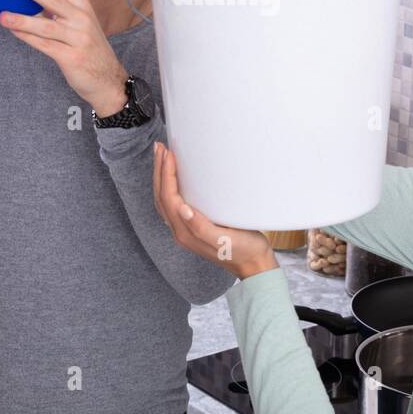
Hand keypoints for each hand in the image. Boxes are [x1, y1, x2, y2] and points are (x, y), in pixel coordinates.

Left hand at [0, 0, 129, 116]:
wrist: (108, 80)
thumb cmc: (89, 48)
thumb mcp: (79, 24)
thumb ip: (58, 10)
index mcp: (82, 6)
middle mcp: (80, 19)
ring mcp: (76, 38)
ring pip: (46, 26)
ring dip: (23, 20)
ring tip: (3, 16)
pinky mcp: (70, 56)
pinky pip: (44, 45)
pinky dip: (28, 38)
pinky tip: (14, 32)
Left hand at [152, 141, 277, 279]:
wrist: (254, 266)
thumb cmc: (244, 250)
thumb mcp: (224, 239)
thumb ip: (201, 227)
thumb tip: (182, 210)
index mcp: (186, 233)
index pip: (169, 198)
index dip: (167, 174)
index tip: (169, 154)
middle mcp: (181, 232)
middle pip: (161, 197)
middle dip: (159, 171)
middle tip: (159, 148)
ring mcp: (185, 230)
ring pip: (164, 200)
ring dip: (161, 177)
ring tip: (162, 157)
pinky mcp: (193, 227)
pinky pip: (173, 204)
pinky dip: (169, 186)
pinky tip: (175, 177)